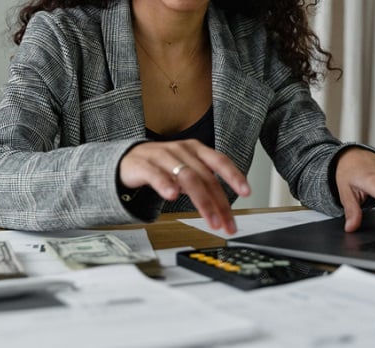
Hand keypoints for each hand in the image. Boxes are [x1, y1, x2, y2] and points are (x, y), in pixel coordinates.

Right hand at [118, 139, 250, 234]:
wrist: (127, 160)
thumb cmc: (161, 166)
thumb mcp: (186, 170)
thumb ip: (204, 183)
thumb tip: (225, 206)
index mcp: (195, 150)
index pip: (219, 161)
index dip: (234, 176)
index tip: (247, 192)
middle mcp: (181, 150)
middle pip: (205, 176)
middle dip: (219, 203)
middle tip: (226, 223)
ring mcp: (162, 156)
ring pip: (187, 177)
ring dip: (202, 201)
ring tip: (210, 219)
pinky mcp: (143, 165)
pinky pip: (156, 175)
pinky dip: (166, 185)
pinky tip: (172, 196)